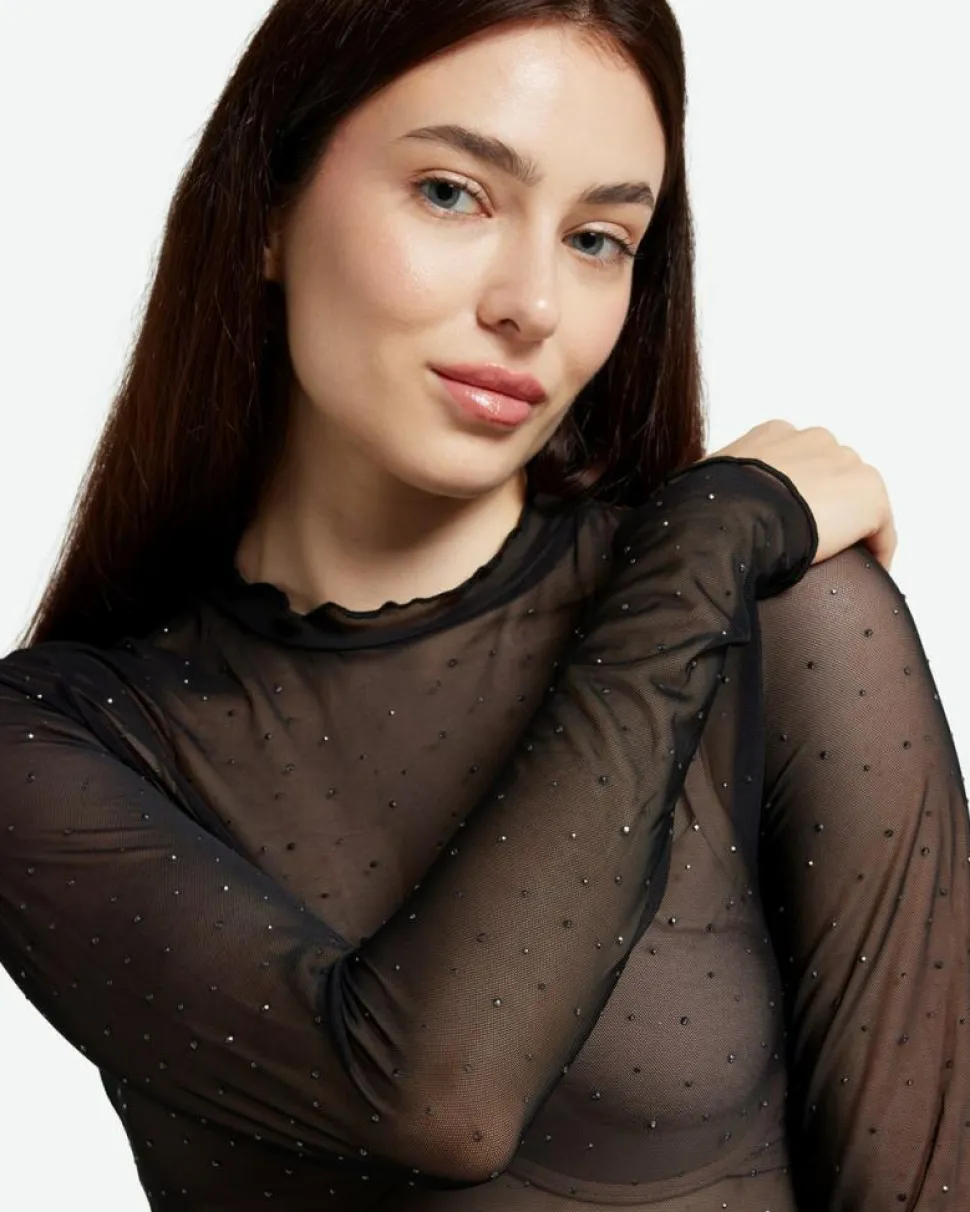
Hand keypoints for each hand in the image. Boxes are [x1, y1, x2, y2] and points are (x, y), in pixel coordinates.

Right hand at [704, 420, 896, 572]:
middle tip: (810, 547)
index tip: (787, 524)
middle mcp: (814, 440)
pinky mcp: (869, 495)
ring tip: (837, 565)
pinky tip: (864, 575)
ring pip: (857, 500)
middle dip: (826, 508)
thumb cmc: (707, 509)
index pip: (797, 462)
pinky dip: (877, 551)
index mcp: (774, 436)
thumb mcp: (704, 489)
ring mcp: (845, 464)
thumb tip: (695, 513)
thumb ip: (716, 491)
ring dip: (850, 529)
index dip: (795, 496)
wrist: (729, 519)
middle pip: (833, 476)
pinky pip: (881, 529)